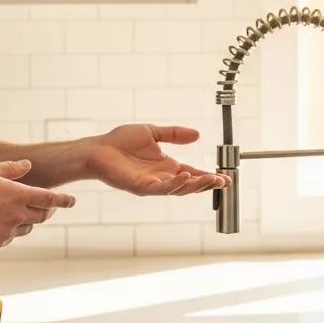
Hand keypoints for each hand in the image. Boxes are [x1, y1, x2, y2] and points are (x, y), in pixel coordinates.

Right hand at [0, 160, 74, 248]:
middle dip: (48, 210)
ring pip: (27, 227)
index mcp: (18, 195)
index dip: (63, 200)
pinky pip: (10, 237)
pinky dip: (10, 229)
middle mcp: (16, 215)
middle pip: (42, 215)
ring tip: (17, 212)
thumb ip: (11, 168)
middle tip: (47, 206)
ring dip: (28, 220)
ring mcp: (7, 231)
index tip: (72, 201)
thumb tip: (27, 165)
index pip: (49, 198)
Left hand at [85, 124, 230, 195]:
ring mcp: (152, 184)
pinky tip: (186, 178)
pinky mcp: (141, 187)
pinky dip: (175, 184)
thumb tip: (197, 134)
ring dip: (196, 186)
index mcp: (166, 167)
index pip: (193, 173)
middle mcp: (162, 178)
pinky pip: (161, 188)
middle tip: (224, 182)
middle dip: (207, 184)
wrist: (98, 148)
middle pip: (190, 185)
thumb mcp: (152, 132)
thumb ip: (174, 134)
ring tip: (211, 180)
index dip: (208, 176)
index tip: (225, 177)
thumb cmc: (120, 142)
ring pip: (179, 189)